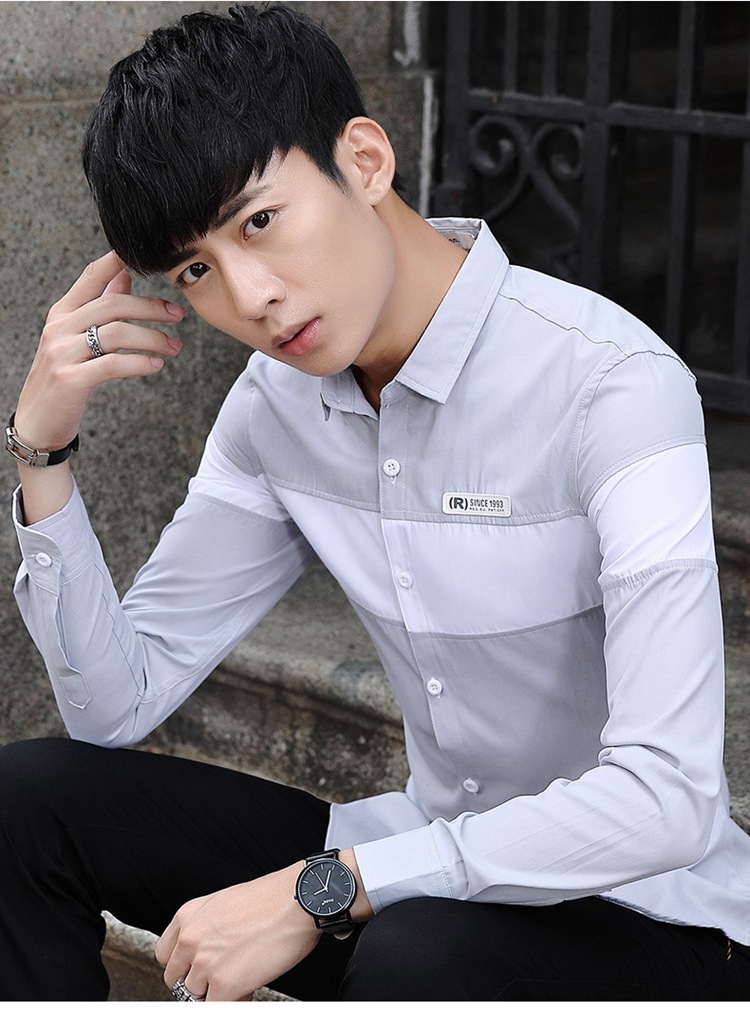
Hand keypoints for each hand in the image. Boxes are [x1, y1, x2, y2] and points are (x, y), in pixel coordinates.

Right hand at [13, 250, 183, 456]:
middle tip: (178, 315)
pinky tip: (156, 366)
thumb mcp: (76, 339)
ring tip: (173, 347)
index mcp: (62, 313)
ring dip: (153, 338)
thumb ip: (99, 308)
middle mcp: (59, 328)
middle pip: (113, 304)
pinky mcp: (70, 380)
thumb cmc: (64, 378)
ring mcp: (62, 353)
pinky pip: (113, 364)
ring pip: (117, 333)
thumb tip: (124, 276)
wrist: (37, 422)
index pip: (91, 277)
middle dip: (151, 307)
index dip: (117, 262)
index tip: (147, 255)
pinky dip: (139, 363)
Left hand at [154, 864, 320, 1001]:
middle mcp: (191, 938)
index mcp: (189, 915)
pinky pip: (215, 1007)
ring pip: (194, 996)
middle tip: (221, 977)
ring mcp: (205, 963)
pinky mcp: (223, 984)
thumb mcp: (226, 903)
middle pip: (176, 979)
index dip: (184, 965)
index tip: (196, 969)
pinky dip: (232, 1003)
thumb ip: (207, 927)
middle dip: (198, 981)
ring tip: (239, 981)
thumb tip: (205, 952)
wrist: (298, 900)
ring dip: (215, 993)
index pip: (166, 955)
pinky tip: (246, 991)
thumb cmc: (272, 899)